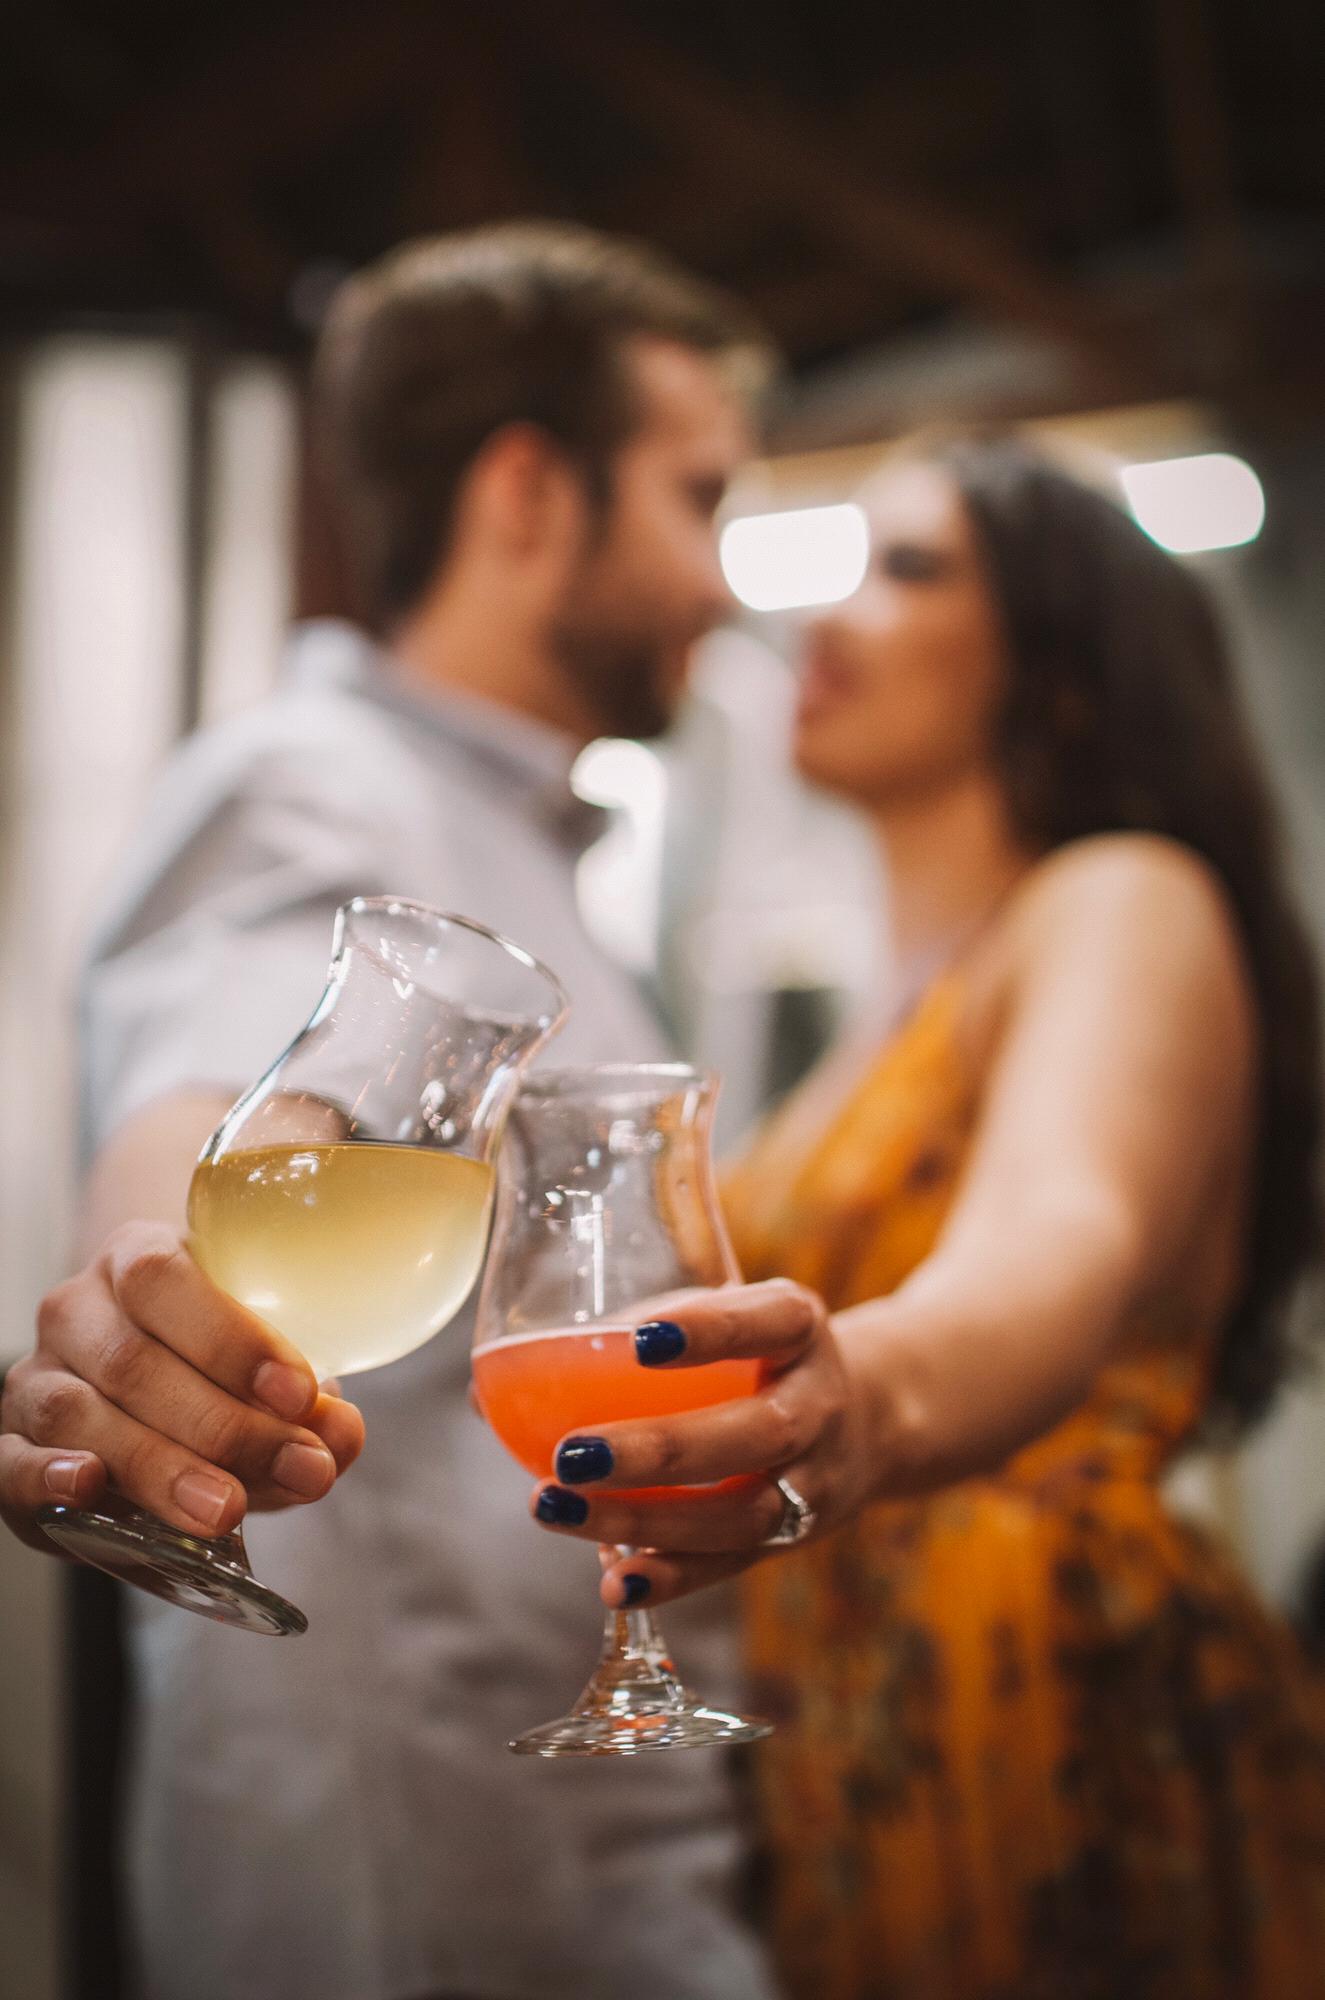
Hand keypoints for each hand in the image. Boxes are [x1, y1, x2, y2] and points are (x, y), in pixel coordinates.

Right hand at [0, 1222, 364, 1554]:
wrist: (152, 1365)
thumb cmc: (218, 1361)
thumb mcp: (268, 1367)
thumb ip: (306, 1407)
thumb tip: (339, 1437)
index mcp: (138, 1257)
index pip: (165, 1281)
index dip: (231, 1339)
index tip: (300, 1394)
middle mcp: (76, 1309)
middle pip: (134, 1362)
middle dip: (224, 1427)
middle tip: (296, 1469)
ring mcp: (37, 1376)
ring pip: (79, 1416)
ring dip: (160, 1467)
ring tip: (228, 1508)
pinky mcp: (11, 1444)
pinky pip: (9, 1461)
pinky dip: (47, 1477)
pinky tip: (91, 1488)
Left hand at [527, 1279, 869, 1607]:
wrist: (867, 1415)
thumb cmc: (752, 1353)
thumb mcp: (716, 1317)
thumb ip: (623, 1338)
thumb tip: (485, 1390)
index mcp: (800, 1327)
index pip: (767, 1321)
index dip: (712, 1330)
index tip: (641, 1335)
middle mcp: (819, 1403)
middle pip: (756, 1433)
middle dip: (662, 1450)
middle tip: (571, 1453)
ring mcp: (816, 1479)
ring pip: (741, 1512)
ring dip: (646, 1520)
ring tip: (555, 1509)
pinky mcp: (795, 1538)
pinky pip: (735, 1564)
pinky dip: (673, 1577)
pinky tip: (612, 1582)